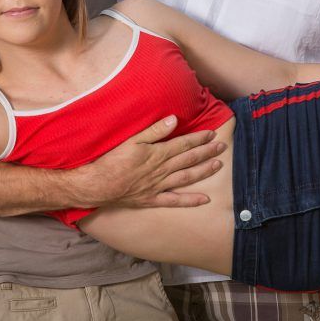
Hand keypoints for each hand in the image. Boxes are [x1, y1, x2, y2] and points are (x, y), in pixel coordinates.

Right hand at [67, 116, 225, 207]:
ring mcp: (158, 186)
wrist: (97, 185)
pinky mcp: (152, 199)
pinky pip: (175, 200)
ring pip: (187, 178)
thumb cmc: (112, 160)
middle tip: (222, 146)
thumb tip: (173, 119)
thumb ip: (154, 131)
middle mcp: (161, 170)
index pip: (183, 144)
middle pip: (189, 159)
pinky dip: (191, 200)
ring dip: (204, 171)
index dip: (199, 139)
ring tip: (218, 165)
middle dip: (207, 152)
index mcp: (157, 154)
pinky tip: (205, 199)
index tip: (212, 134)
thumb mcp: (131, 140)